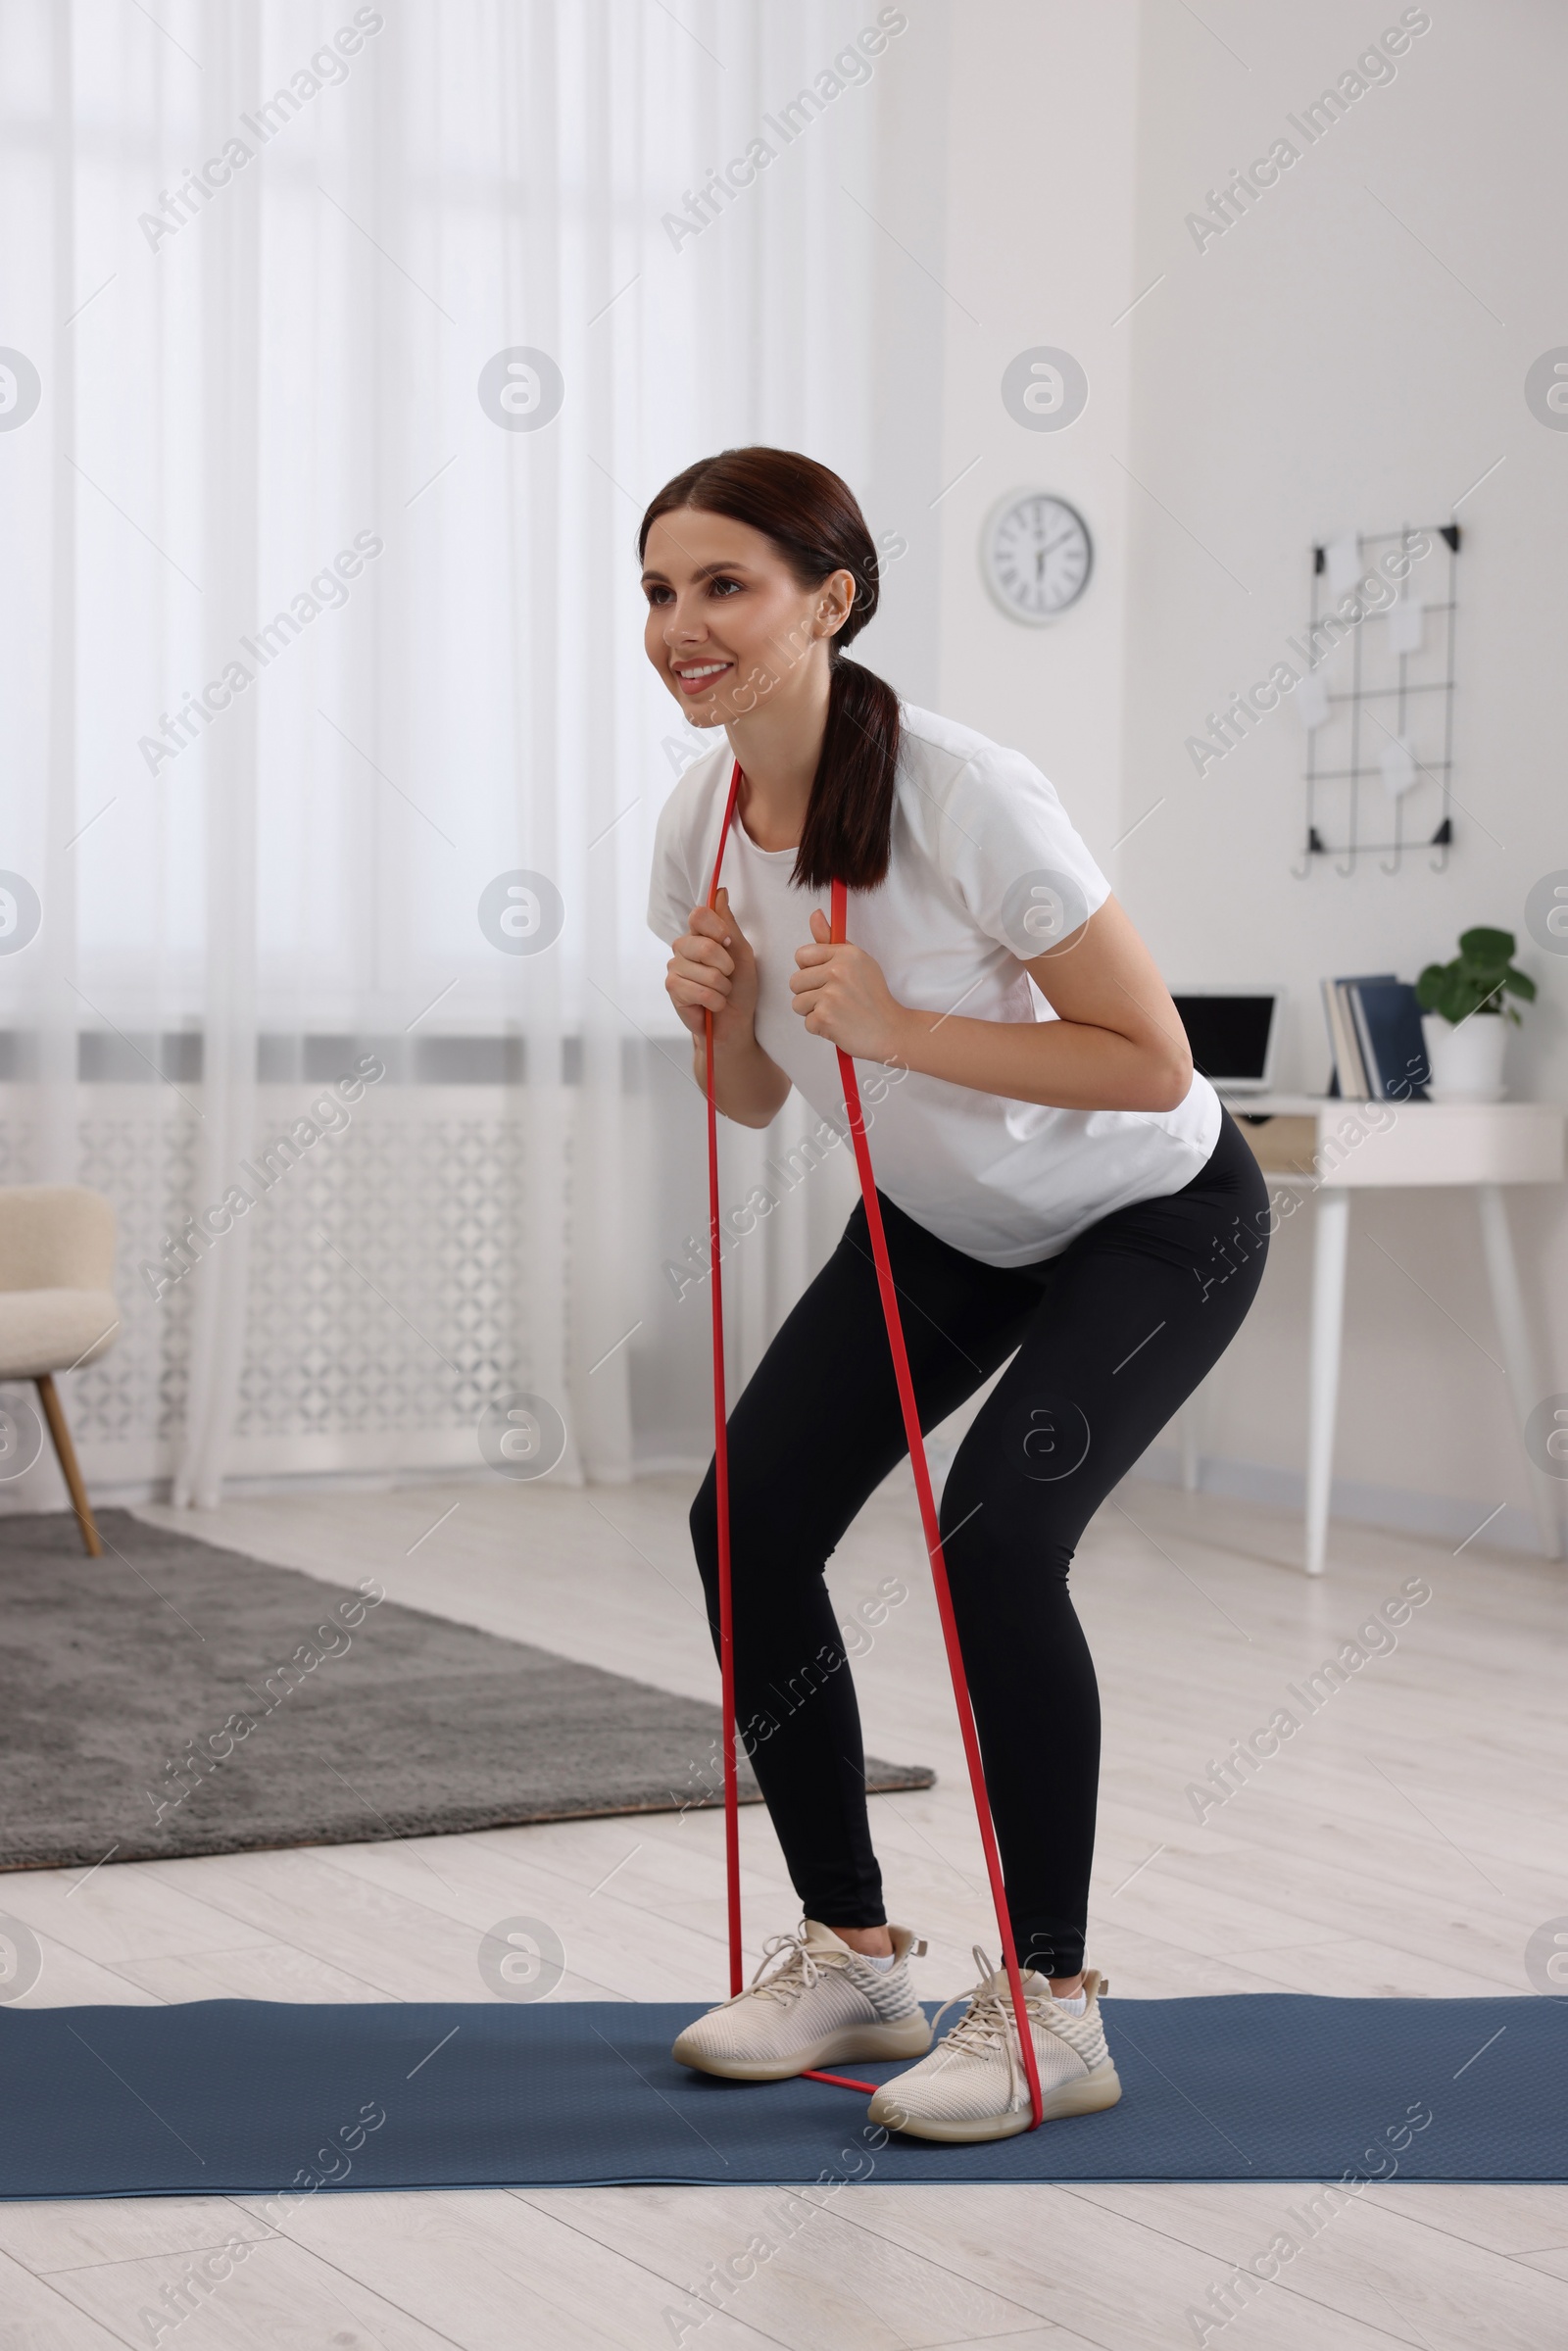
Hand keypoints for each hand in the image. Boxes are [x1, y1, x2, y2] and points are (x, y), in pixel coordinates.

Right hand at [665, 888, 758, 1046]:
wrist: (734, 1021)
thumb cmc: (740, 987)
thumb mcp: (742, 953)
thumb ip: (729, 923)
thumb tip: (720, 891)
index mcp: (700, 933)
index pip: (699, 914)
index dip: (717, 929)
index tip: (729, 943)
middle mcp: (684, 946)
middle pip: (704, 944)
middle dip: (726, 966)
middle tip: (728, 976)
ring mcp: (675, 967)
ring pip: (705, 971)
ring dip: (722, 987)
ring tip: (721, 992)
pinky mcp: (672, 988)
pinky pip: (699, 990)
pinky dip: (715, 1000)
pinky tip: (712, 1004)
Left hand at [789, 909, 906, 1060]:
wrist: (891, 1030)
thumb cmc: (873, 997)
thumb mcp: (858, 962)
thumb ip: (830, 941)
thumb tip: (815, 913)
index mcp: (846, 954)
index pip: (802, 955)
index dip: (810, 970)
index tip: (826, 978)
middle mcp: (838, 970)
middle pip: (795, 981)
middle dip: (809, 994)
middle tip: (834, 1000)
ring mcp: (831, 995)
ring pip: (797, 1003)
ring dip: (813, 1012)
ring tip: (837, 1013)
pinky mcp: (825, 1018)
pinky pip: (807, 1023)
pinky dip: (821, 1028)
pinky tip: (840, 1025)